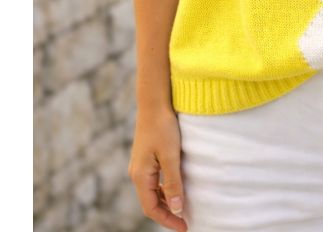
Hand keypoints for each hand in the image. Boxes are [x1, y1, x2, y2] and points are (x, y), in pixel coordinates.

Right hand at [129, 106, 187, 231]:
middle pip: (150, 203)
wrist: (154, 103)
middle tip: (185, 221)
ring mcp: (140, 165)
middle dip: (167, 214)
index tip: (184, 227)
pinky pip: (153, 181)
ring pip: (151, 192)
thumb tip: (177, 209)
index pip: (151, 208)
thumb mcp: (171, 156)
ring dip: (165, 202)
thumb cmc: (163, 127)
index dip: (167, 220)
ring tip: (182, 208)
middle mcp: (136, 173)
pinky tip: (175, 188)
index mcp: (140, 176)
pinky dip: (163, 190)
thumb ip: (173, 183)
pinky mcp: (145, 157)